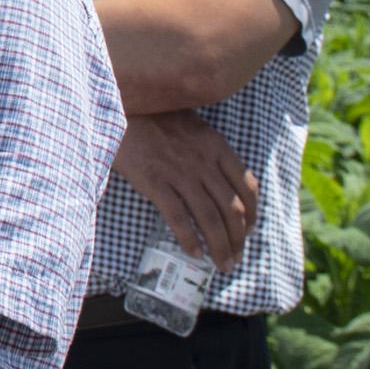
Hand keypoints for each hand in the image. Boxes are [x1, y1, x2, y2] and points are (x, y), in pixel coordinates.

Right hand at [113, 112, 257, 267]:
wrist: (117, 104)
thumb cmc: (152, 115)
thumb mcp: (190, 125)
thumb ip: (208, 150)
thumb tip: (222, 183)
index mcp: (215, 145)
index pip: (247, 187)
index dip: (252, 215)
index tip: (248, 231)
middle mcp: (202, 161)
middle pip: (231, 209)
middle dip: (238, 240)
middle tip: (235, 258)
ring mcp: (178, 171)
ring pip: (209, 218)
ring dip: (220, 247)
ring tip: (222, 264)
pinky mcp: (154, 181)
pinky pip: (177, 217)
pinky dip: (189, 238)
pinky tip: (194, 252)